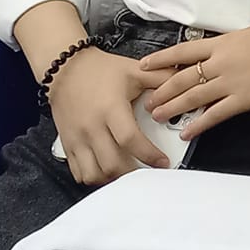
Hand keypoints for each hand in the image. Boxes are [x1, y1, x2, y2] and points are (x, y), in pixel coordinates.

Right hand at [46, 46, 173, 184]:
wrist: (65, 70)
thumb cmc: (99, 71)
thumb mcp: (134, 70)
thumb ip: (160, 78)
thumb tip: (184, 82)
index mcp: (110, 109)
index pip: (130, 140)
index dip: (149, 155)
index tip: (163, 161)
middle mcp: (92, 127)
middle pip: (112, 164)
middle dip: (134, 173)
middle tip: (148, 171)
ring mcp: (77, 138)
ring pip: (94, 173)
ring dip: (113, 179)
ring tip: (129, 172)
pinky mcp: (67, 144)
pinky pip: (79, 172)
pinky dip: (94, 177)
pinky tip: (107, 171)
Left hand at [140, 19, 249, 140]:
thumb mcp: (248, 35)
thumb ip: (229, 46)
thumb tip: (217, 54)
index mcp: (222, 43)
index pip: (182, 51)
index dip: (160, 59)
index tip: (143, 65)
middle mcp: (220, 62)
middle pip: (182, 77)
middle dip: (162, 90)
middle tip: (147, 101)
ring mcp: (231, 82)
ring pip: (192, 96)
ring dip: (172, 108)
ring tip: (157, 116)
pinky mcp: (244, 99)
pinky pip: (215, 114)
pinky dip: (198, 124)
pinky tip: (186, 132)